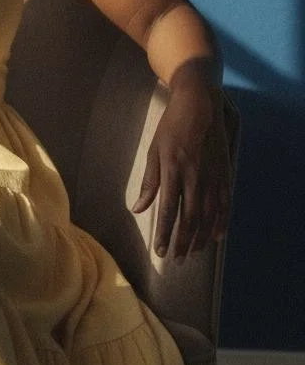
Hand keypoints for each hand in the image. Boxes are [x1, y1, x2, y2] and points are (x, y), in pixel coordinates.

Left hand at [131, 60, 231, 259]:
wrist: (200, 104)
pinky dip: (221, 223)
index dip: (165, 234)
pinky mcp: (225, 173)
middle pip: (190, 219)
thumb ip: (149, 182)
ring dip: (201, 238)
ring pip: (208, 215)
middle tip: (177, 260)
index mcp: (173, 170)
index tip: (161, 252)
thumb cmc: (171, 126)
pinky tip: (217, 237)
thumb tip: (139, 209)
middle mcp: (195, 176)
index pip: (169, 210)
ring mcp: (213, 176)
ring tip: (193, 253)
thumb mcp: (154, 150)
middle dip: (183, 242)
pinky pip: (224, 204)